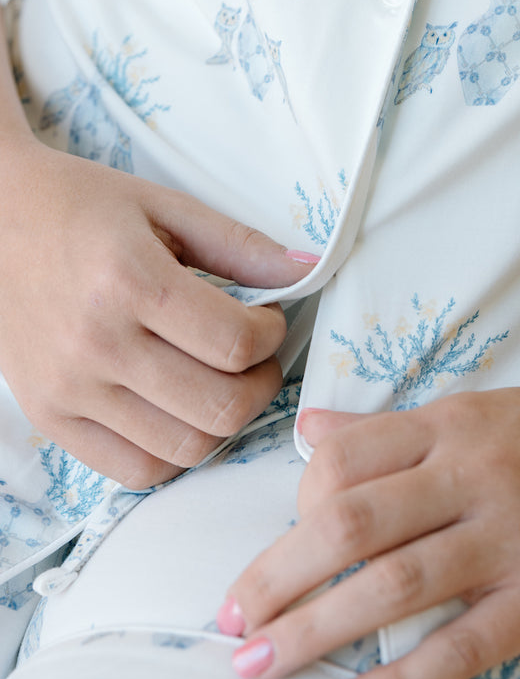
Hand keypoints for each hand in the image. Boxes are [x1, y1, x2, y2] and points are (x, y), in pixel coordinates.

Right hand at [0, 135, 315, 489]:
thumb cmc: (83, 207)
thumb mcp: (165, 206)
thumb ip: (240, 244)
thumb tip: (309, 269)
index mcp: (129, 281)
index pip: (234, 344)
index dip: (272, 334)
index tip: (267, 316)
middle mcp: (96, 344)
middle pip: (218, 408)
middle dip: (261, 384)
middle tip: (256, 356)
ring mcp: (69, 389)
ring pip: (185, 449)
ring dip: (224, 421)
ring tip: (223, 381)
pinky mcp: (51, 418)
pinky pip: (134, 472)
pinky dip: (174, 451)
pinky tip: (181, 409)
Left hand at [221, 388, 519, 678]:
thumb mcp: (486, 410)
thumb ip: (397, 429)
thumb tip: (310, 432)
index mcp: (455, 425)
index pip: (347, 458)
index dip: (290, 506)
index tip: (262, 551)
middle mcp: (474, 476)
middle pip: (352, 521)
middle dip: (278, 574)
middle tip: (228, 620)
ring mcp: (509, 540)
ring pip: (392, 584)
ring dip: (314, 628)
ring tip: (256, 665)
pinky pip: (457, 647)